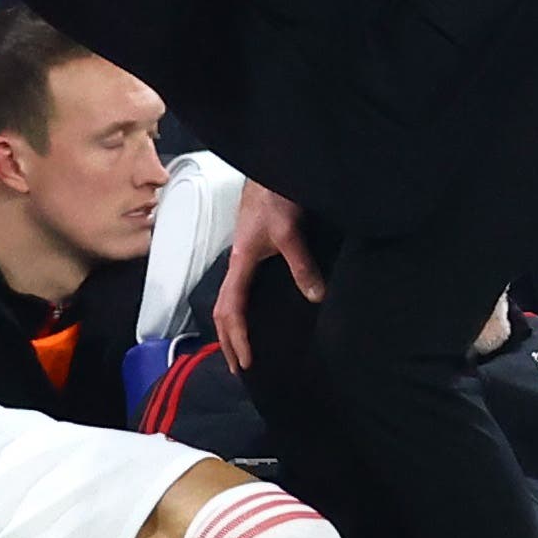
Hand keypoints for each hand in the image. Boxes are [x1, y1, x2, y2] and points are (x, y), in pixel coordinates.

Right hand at [211, 180, 322, 372]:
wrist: (270, 169)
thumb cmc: (274, 196)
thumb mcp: (289, 231)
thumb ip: (301, 264)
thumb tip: (315, 297)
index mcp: (240, 264)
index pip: (231, 310)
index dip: (237, 338)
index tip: (247, 362)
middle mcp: (237, 264)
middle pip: (222, 311)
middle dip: (227, 341)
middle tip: (238, 368)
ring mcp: (243, 258)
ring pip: (228, 300)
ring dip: (231, 328)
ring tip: (240, 349)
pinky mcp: (253, 251)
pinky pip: (239, 290)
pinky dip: (240, 310)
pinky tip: (253, 314)